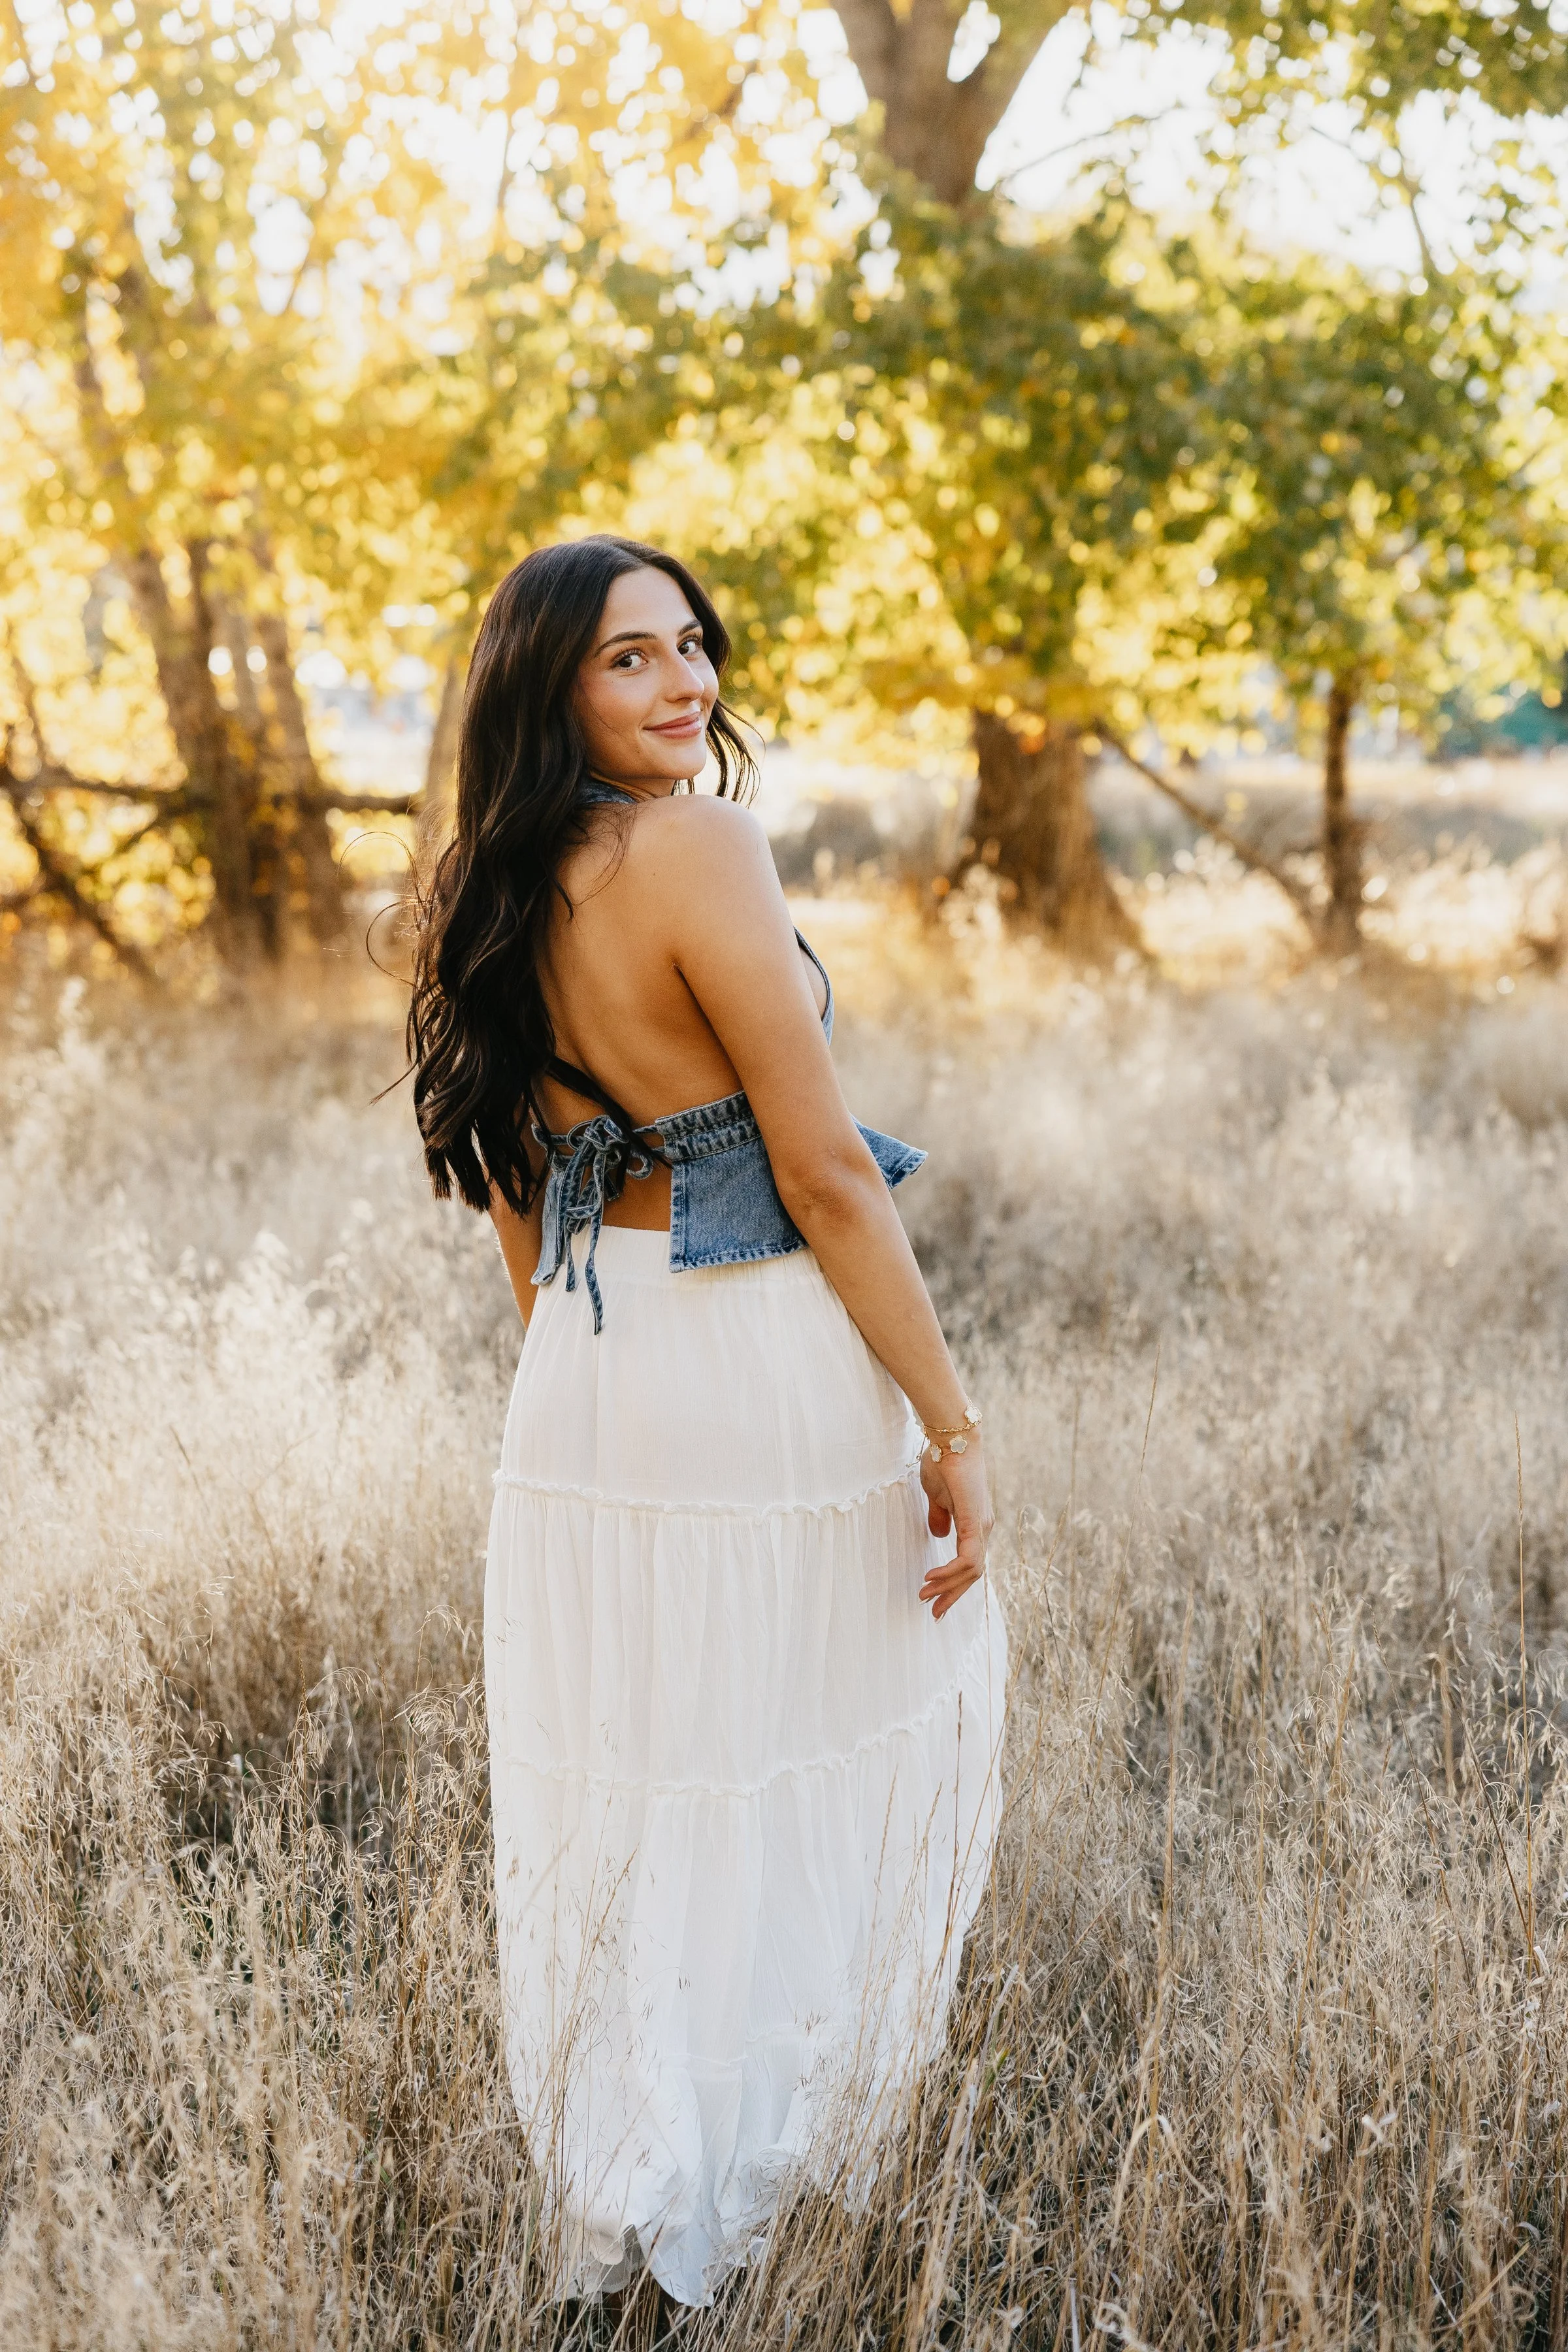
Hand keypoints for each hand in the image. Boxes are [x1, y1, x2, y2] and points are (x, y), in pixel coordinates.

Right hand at [918, 1439, 992, 1620]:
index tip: (934, 1599)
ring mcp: (981, 1525)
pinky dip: (950, 1571)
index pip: (969, 1564)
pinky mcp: (974, 1519)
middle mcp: (983, 1528)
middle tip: (933, 1612)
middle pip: (973, 1574)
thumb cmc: (943, 1460)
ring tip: (925, 1595)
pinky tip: (932, 1577)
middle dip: (952, 1595)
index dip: (953, 1584)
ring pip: (972, 1570)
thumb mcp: (937, 1495)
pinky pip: (968, 1556)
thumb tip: (939, 1535)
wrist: (951, 1436)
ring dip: (947, 1586)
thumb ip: (939, 1516)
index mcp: (976, 1524)